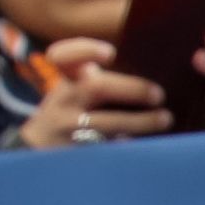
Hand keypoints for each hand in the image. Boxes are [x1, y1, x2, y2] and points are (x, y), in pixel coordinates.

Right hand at [19, 35, 166, 147]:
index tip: (110, 53)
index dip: (85, 51)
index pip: (64, 56)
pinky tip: (150, 146)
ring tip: (165, 119)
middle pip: (96, 87)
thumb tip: (158, 77)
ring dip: (140, 121)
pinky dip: (131, 147)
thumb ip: (105, 81)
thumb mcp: (79, 90)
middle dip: (132, 89)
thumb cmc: (75, 111)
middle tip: (158, 95)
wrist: (40, 148)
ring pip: (106, 123)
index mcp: (68, 79)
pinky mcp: (78, 153)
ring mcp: (68, 128)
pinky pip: (108, 149)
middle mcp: (65, 101)